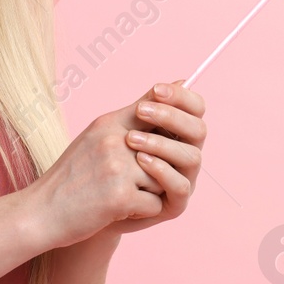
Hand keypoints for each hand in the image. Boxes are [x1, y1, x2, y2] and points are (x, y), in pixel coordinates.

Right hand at [21, 79, 206, 249]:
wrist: (39, 212)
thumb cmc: (70, 177)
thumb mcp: (95, 138)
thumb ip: (133, 118)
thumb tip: (179, 83)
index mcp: (107, 124)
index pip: (153, 109)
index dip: (163, 127)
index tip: (152, 148)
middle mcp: (113, 141)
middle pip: (165, 151)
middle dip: (153, 171)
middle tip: (122, 181)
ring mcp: (117, 168)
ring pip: (163, 180)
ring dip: (146, 194)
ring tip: (116, 195)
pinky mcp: (121, 197)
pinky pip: (155, 205)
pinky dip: (139, 213)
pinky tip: (114, 210)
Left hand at [101, 79, 205, 238]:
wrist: (86, 203)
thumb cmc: (103, 163)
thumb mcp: (119, 130)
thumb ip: (144, 108)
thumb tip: (178, 80)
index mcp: (177, 134)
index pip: (194, 110)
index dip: (181, 97)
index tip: (156, 89)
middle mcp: (185, 155)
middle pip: (198, 130)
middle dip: (170, 117)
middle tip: (140, 111)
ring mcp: (183, 180)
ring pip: (192, 157)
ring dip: (162, 144)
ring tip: (131, 139)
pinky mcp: (175, 204)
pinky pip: (181, 186)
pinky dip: (162, 170)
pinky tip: (140, 160)